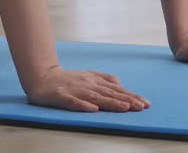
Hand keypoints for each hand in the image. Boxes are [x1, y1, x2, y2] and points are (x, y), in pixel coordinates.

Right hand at [26, 66, 150, 112]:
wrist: (42, 77)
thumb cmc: (67, 79)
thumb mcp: (88, 76)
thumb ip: (104, 78)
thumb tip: (120, 83)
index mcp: (94, 80)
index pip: (116, 89)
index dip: (131, 96)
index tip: (145, 103)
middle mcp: (87, 84)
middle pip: (109, 93)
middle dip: (126, 100)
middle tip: (141, 107)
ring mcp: (74, 90)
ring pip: (95, 97)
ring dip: (111, 103)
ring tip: (125, 108)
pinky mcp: (61, 96)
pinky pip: (73, 102)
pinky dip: (83, 105)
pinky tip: (93, 110)